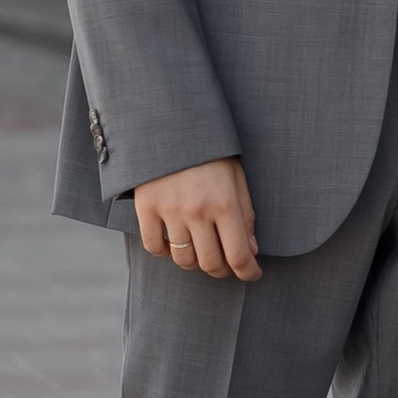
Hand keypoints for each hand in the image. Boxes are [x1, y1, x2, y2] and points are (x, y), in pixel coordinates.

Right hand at [133, 157, 258, 281]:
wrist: (171, 123)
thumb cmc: (210, 152)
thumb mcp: (237, 178)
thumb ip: (245, 215)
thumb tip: (251, 251)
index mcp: (225, 203)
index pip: (239, 255)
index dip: (248, 272)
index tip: (252, 274)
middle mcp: (197, 212)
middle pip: (211, 263)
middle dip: (223, 271)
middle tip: (226, 265)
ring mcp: (170, 211)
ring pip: (184, 259)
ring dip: (196, 262)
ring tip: (201, 250)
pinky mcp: (146, 208)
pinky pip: (154, 247)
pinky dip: (164, 252)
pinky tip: (173, 243)